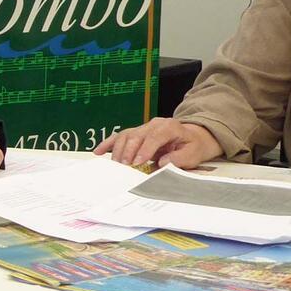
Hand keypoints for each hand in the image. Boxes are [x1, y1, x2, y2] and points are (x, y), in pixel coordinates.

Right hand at [94, 117, 219, 168]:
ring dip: (118, 150)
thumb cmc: (192, 146)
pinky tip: (98, 151)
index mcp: (170, 127)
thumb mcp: (193, 154)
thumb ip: (179, 158)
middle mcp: (154, 124)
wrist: (193, 137)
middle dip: (129, 151)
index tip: (138, 162)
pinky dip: (108, 143)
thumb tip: (162, 162)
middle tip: (124, 166)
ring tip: (115, 164)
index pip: (154, 136)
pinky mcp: (135, 133)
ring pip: (126, 135)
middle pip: (137, 135)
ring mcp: (143, 127)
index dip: (145, 149)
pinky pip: (119, 136)